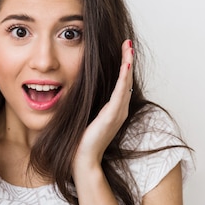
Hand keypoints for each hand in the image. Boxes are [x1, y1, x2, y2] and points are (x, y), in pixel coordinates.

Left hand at [72, 39, 133, 173]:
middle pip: (126, 79)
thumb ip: (86, 103)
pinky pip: (120, 92)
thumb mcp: (84, 115)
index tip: (122, 49)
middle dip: (128, 60)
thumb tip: (75, 88)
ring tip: (128, 48)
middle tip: (128, 43)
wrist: (82, 160)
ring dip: (127, 64)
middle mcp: (119, 109)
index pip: (121, 82)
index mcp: (113, 109)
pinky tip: (125, 64)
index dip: (123, 65)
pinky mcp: (112, 116)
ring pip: (125, 82)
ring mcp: (118, 113)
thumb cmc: (80, 140)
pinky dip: (123, 77)